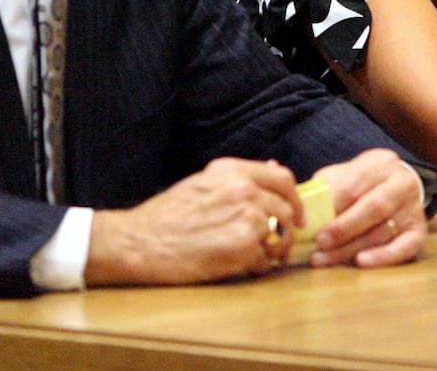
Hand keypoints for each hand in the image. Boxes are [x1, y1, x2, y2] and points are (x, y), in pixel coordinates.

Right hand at [85, 158, 300, 284]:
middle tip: (279, 247)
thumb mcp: (204, 183)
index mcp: (233, 170)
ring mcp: (246, 216)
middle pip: (285, 211)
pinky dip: (256, 267)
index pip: (283, 178)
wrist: (141, 242)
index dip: (294, 200)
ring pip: (279, 236)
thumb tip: (275, 169)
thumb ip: (240, 178)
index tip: (295, 216)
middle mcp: (245, 188)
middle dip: (286, 232)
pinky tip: (239, 268)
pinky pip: (264, 260)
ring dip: (272, 251)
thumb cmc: (167, 215)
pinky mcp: (243, 246)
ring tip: (256, 259)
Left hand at [307, 148, 426, 267]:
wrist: (397, 189)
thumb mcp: (342, 176)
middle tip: (320, 242)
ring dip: (350, 249)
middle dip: (343, 228)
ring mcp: (414, 208)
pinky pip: (404, 248)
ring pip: (382, 232)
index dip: (332, 205)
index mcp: (381, 163)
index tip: (311, 221)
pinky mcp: (419, 232)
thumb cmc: (361, 184)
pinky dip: (382, 257)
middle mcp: (403, 183)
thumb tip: (303, 211)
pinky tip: (360, 262)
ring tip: (323, 258)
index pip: (355, 184)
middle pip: (373, 208)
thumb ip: (325, 189)